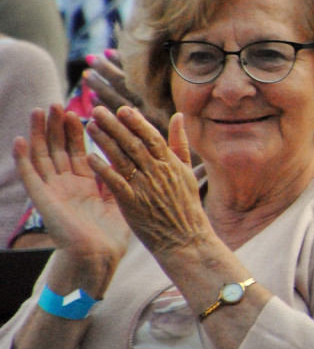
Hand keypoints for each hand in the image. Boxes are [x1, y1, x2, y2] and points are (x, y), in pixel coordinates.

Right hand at [12, 104, 130, 290]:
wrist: (101, 257)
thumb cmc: (114, 235)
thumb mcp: (121, 199)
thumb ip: (121, 177)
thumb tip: (135, 158)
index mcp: (85, 185)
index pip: (79, 151)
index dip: (78, 132)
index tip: (83, 111)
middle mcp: (67, 185)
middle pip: (59, 149)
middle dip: (58, 127)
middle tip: (59, 104)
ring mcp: (53, 191)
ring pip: (43, 156)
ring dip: (40, 134)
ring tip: (40, 111)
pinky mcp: (43, 200)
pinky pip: (30, 176)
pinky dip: (24, 158)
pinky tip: (21, 139)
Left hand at [84, 107, 212, 259]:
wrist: (186, 240)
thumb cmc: (186, 207)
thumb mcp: (188, 171)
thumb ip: (181, 143)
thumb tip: (179, 116)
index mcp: (171, 163)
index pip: (151, 136)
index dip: (136, 122)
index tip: (122, 109)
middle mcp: (157, 172)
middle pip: (133, 143)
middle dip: (115, 125)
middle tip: (98, 110)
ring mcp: (145, 187)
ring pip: (122, 158)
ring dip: (105, 141)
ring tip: (90, 126)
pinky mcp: (133, 203)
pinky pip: (115, 182)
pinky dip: (103, 169)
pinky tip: (90, 158)